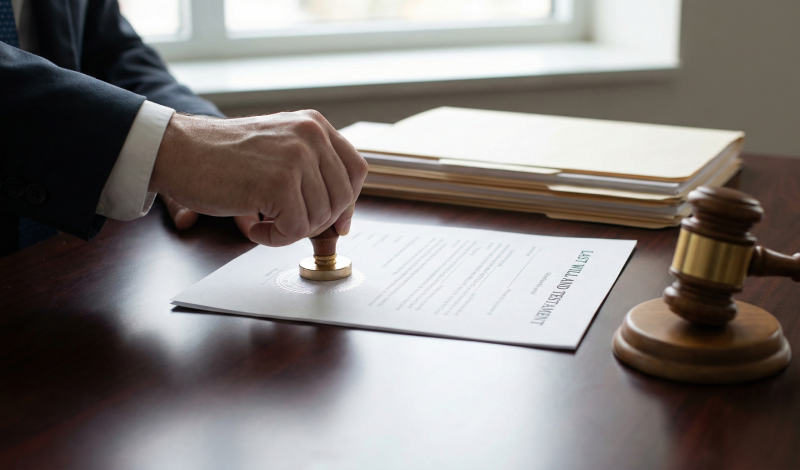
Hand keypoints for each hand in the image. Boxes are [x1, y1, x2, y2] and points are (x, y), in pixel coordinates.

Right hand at [149, 110, 367, 245]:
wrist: (178, 150)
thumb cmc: (222, 156)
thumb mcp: (278, 149)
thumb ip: (313, 173)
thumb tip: (344, 223)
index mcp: (314, 125)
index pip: (356, 170)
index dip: (348, 202)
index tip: (334, 221)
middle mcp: (311, 135)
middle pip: (343, 198)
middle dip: (317, 222)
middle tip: (286, 224)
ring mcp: (297, 157)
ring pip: (320, 218)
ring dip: (291, 231)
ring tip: (263, 221)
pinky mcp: (279, 183)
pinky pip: (295, 230)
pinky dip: (275, 239)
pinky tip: (254, 227)